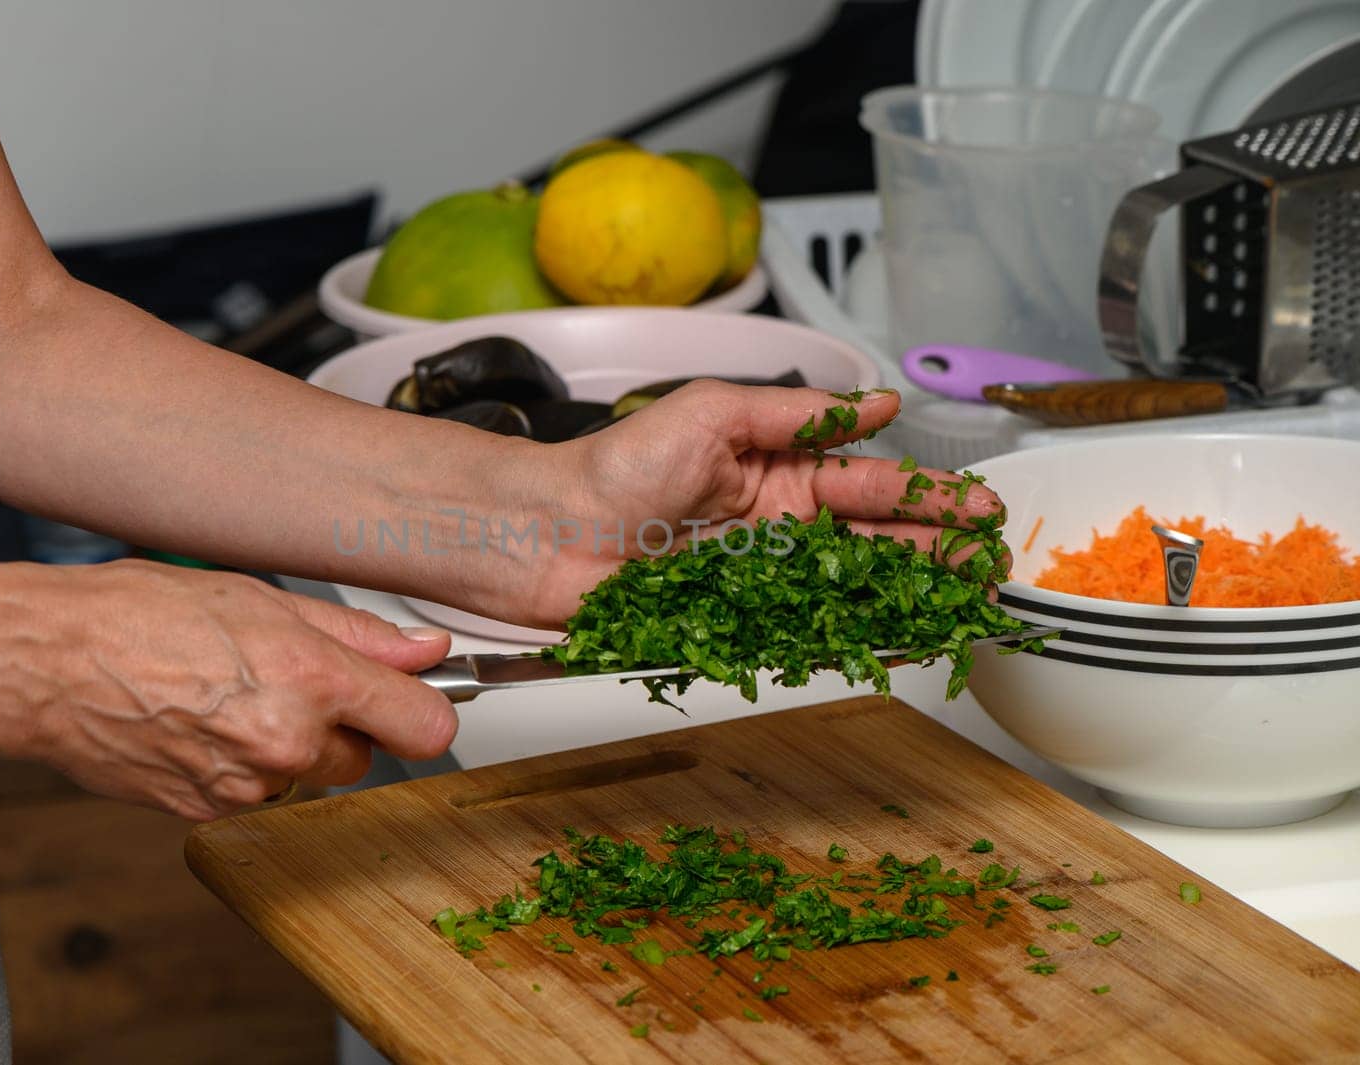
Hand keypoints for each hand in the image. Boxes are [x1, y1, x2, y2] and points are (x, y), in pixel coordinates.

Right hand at [4, 561, 455, 819]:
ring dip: (288, 747)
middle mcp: (286, 744)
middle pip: (363, 755)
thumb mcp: (262, 600)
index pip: (425, 727)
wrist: (45, 664)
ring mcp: (245, 786)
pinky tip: (198, 723)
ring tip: (227, 695)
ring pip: (307, 775)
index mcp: (312, 681)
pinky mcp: (206, 812)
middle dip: (338, 724)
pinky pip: (253, 792)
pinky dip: (239, 765)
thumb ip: (356, 635)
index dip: (421, 711)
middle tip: (282, 677)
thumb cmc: (138, 615)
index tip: (409, 698)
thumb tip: (422, 651)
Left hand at [514, 384, 1005, 627]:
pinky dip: (852, 638)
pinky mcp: (734, 624)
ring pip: (848, 588)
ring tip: (963, 594)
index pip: (866, 483)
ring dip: (907, 592)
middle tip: (988, 557)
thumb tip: (876, 402)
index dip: (924, 495)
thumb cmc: (612, 467)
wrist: (545, 533)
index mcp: (773, 472)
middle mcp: (773, 527)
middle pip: (871, 541)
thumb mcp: (711, 412)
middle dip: (933, 548)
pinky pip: (804, 633)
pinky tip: (897, 638)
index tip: (975, 504)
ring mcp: (757, 579)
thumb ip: (796, 413)